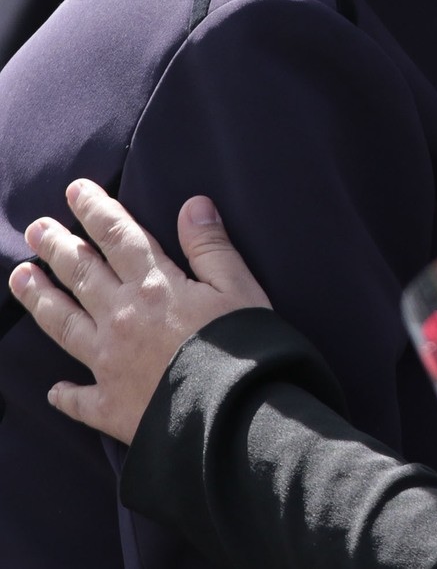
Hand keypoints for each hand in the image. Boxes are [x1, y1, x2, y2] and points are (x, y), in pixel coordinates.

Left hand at [7, 181, 270, 443]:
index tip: (75, 190)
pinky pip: (79, 398)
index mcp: (155, 287)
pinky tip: (55, 389)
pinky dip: (65, 393)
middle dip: (58, 247)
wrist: (231, 416)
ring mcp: (109, 363)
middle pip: (82, 275)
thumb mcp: (240, 288)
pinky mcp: (110, 405)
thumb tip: (192, 204)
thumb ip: (212, 247)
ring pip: (64, 324)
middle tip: (36, 227)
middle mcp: (121, 319)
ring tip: (20, 276)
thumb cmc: (245, 350)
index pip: (119, 238)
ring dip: (40, 298)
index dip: (96, 211)